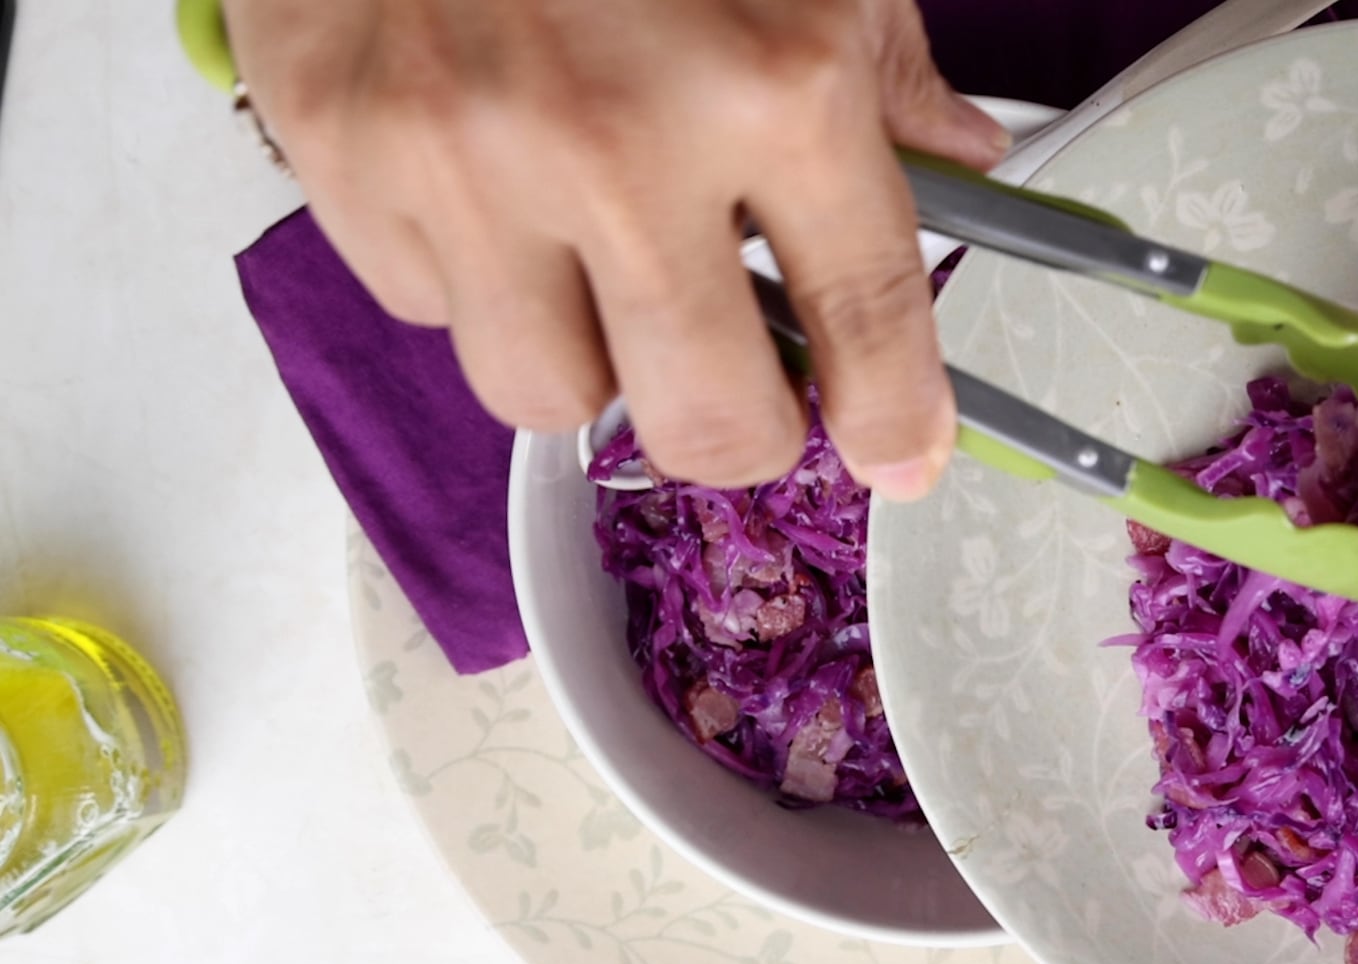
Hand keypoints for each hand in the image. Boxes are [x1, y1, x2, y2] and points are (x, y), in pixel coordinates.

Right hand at [223, 0, 1008, 497]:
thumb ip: (888, 71)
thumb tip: (966, 166)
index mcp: (776, 80)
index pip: (866, 319)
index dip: (896, 416)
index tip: (900, 453)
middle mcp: (620, 140)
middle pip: (701, 423)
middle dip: (739, 428)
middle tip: (741, 384)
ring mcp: (466, 157)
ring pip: (546, 394)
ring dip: (590, 352)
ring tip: (593, 250)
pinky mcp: (346, 154)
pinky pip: (430, 305)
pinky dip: (475, 269)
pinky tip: (489, 175)